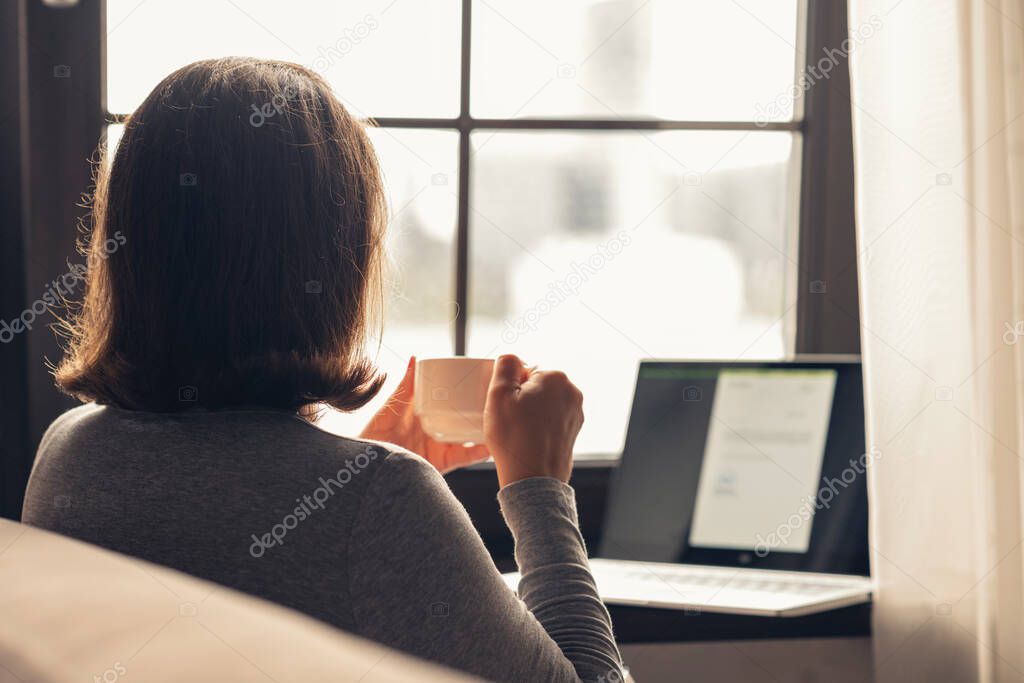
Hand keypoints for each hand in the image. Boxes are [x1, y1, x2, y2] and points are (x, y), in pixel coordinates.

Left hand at [360, 357, 489, 473]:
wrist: (368, 468)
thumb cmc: (374, 436)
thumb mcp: (390, 409)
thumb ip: (404, 387)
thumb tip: (415, 359)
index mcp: (425, 412)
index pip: (450, 398)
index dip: (466, 390)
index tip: (484, 378)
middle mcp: (436, 428)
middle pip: (465, 416)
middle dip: (483, 408)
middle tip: (500, 396)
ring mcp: (441, 446)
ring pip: (471, 435)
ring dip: (486, 428)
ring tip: (504, 417)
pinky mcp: (443, 463)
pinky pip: (466, 457)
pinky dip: (480, 451)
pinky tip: (493, 443)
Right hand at [484, 354, 583, 487]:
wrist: (533, 479)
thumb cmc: (514, 439)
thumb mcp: (499, 395)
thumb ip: (505, 365)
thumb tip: (511, 358)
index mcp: (556, 377)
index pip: (525, 369)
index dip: (510, 387)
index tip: (506, 405)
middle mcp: (572, 392)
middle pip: (537, 385)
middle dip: (522, 398)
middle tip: (509, 418)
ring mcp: (575, 413)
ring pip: (544, 402)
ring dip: (530, 412)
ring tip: (519, 431)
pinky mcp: (573, 431)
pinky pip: (551, 419)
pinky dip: (539, 426)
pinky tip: (528, 440)